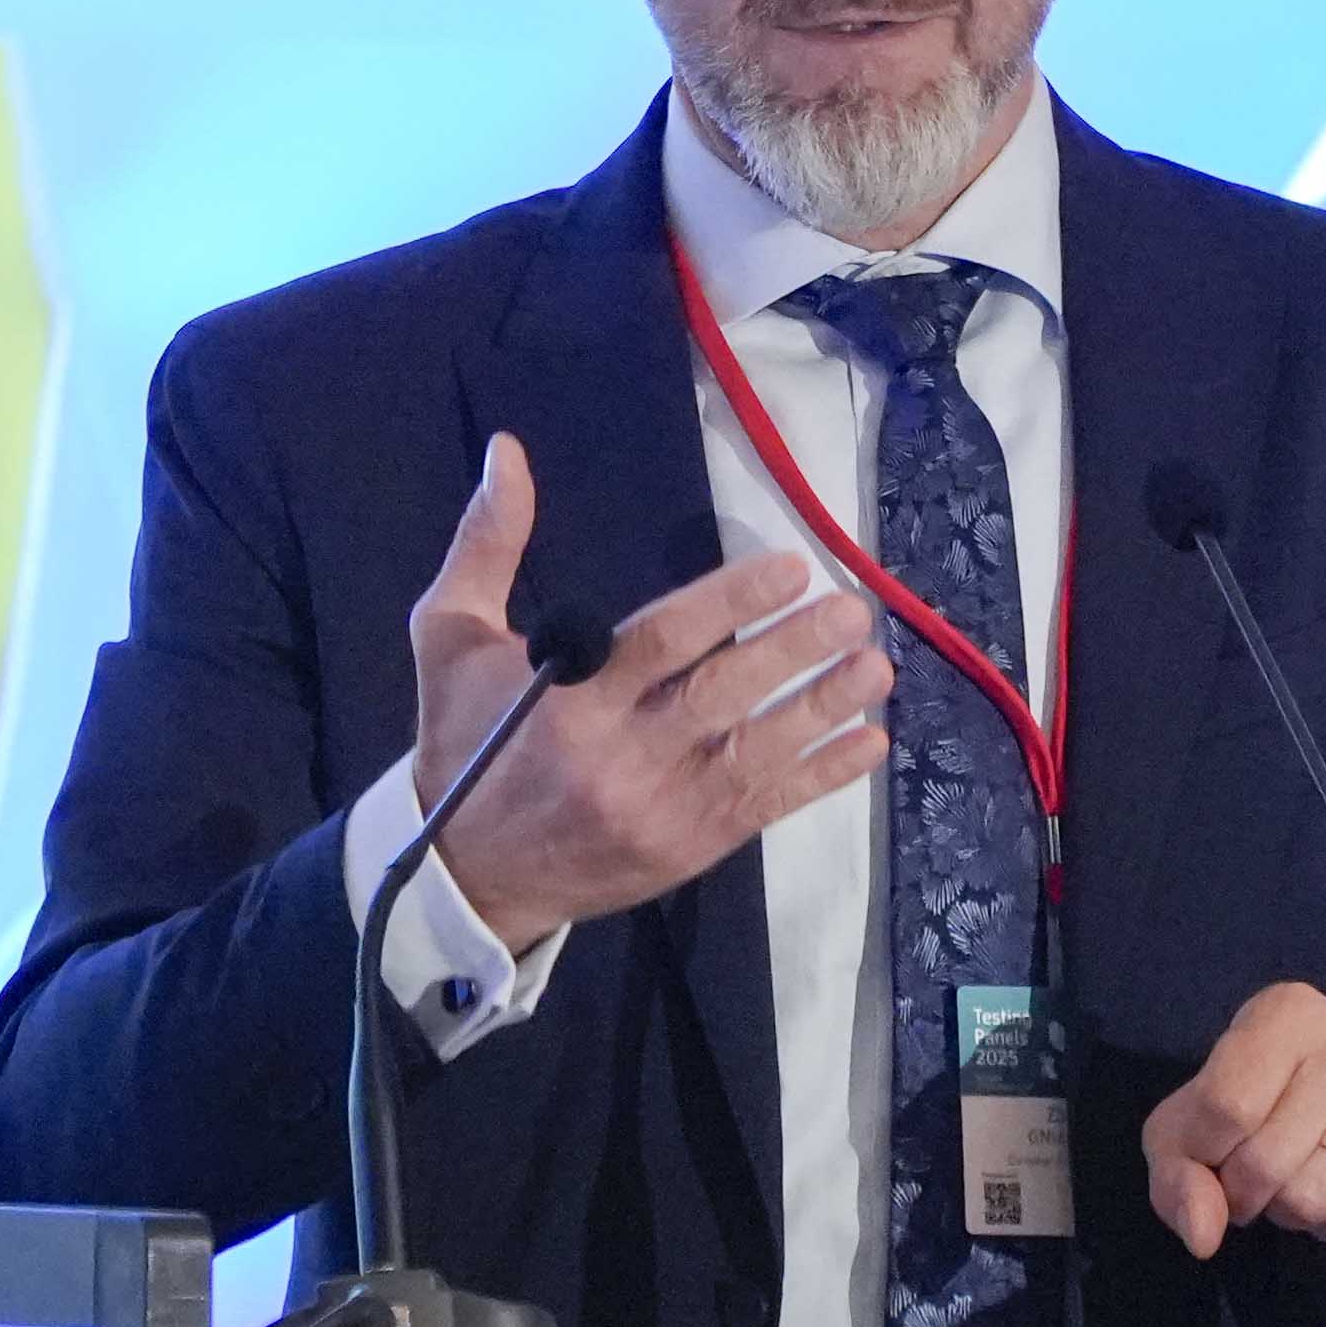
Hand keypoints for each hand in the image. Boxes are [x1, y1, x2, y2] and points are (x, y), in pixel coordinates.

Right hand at [406, 435, 893, 941]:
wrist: (466, 873)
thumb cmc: (462, 739)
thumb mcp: (448, 637)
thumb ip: (486, 544)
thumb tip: (507, 453)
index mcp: (566, 698)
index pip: (663, 641)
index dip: (731, 603)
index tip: (790, 568)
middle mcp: (619, 755)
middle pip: (722, 696)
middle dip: (793, 652)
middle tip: (853, 611)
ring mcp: (659, 809)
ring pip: (755, 753)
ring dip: (823, 710)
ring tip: (877, 668)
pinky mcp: (687, 849)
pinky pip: (764, 807)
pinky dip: (820, 778)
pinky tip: (869, 744)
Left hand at [1141, 981, 1325, 1256]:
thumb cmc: (1251, 1095)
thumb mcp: (1189, 1118)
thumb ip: (1177, 1171)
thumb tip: (1204, 1236)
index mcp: (1287, 1014)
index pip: (1227, 1107)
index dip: (1205, 1154)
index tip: (1207, 1157)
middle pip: (1267, 1162)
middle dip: (1242, 1193)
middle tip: (1246, 1178)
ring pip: (1312, 1199)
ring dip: (1285, 1211)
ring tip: (1289, 1178)